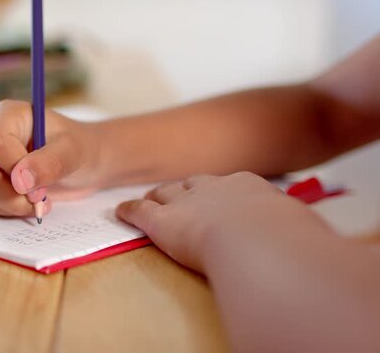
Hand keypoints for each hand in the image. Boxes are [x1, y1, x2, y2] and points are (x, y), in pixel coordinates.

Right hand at [0, 100, 104, 216]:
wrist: (82, 164)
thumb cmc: (78, 149)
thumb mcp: (73, 151)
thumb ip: (50, 162)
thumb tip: (21, 180)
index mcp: (8, 115)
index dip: (13, 170)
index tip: (38, 187)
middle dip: (12, 195)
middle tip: (41, 199)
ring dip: (8, 206)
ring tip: (36, 203)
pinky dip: (2, 211)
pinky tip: (24, 204)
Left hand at [116, 172, 330, 271]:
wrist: (256, 240)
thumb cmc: (284, 238)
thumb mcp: (295, 227)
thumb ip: (291, 229)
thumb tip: (302, 239)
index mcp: (249, 187)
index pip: (231, 186)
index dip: (220, 193)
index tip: (220, 199)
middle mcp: (214, 188)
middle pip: (193, 184)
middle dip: (184, 189)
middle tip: (177, 194)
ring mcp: (185, 202)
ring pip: (165, 194)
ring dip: (157, 197)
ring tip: (149, 199)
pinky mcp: (161, 221)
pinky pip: (140, 211)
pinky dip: (129, 210)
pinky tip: (120, 211)